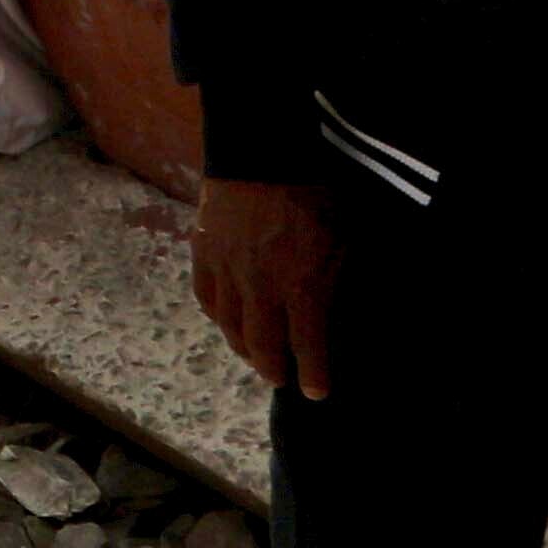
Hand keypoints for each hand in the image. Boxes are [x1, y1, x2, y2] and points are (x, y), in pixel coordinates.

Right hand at [193, 175, 341, 399]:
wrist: (264, 154)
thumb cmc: (315, 195)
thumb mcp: (342, 241)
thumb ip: (335, 280)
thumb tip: (338, 308)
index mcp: (302, 287)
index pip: (307, 346)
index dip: (313, 375)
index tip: (317, 394)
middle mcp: (261, 288)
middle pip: (261, 345)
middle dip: (273, 368)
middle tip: (280, 378)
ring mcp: (228, 272)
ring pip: (230, 326)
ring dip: (243, 347)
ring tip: (254, 356)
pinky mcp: (205, 254)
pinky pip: (207, 298)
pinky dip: (218, 316)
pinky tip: (227, 321)